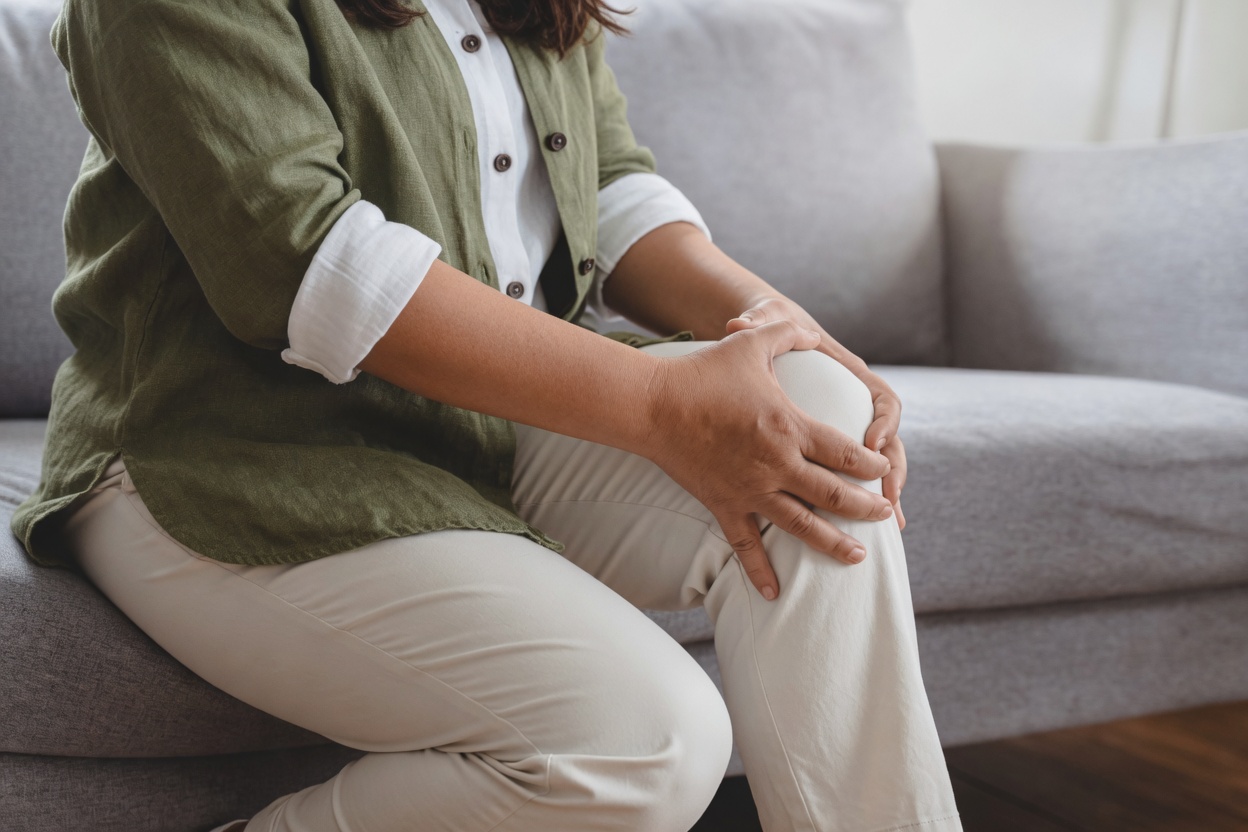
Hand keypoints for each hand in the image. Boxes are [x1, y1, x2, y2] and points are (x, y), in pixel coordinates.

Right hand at [644, 321, 894, 599]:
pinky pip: (745, 546)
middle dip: (866, 507)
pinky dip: (760, 572)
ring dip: (833, 543)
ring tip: (856, 557)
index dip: (873, 464)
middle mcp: (777, 464)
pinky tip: (775, 593)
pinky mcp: (724, 506)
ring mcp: (751, 490)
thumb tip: (811, 332)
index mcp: (790, 427)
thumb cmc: (703, 371)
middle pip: (834, 495)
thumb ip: (788, 333)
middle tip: (885, 515)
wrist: (654, 406)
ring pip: (802, 527)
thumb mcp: (751, 342)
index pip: (847, 453)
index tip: (885, 470)